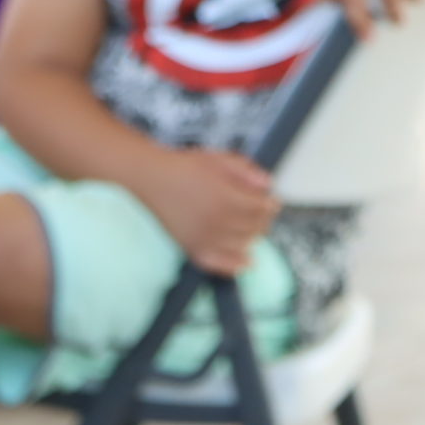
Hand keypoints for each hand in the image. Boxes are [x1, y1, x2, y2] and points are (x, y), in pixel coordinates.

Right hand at [142, 147, 278, 275]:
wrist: (152, 179)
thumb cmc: (185, 167)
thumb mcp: (219, 159)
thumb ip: (246, 171)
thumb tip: (268, 185)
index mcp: (226, 198)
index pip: (262, 209)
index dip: (271, 204)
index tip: (272, 201)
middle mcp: (217, 222)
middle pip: (255, 228)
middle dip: (262, 219)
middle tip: (259, 211)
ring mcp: (204, 238)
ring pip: (242, 245)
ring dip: (251, 237)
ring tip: (250, 227)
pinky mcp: (192, 247)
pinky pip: (219, 264)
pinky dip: (234, 266)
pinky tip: (247, 263)